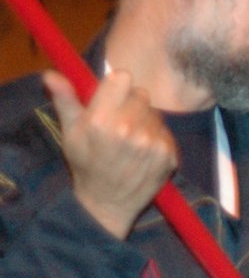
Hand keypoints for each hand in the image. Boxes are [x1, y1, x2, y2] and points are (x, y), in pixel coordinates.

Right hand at [43, 69, 175, 238]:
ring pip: (154, 113)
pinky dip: (156, 139)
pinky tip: (143, 152)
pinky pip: (166, 132)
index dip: (117, 87)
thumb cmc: (86, 164)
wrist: (108, 203)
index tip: (111, 99)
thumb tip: (51, 74)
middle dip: (130, 105)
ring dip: (144, 122)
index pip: (123, 78)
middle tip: (119, 124)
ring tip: (130, 141)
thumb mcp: (70, 133)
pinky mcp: (169, 154)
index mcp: (102, 120)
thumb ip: (65, 100)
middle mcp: (129, 129)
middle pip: (141, 94)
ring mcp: (152, 142)